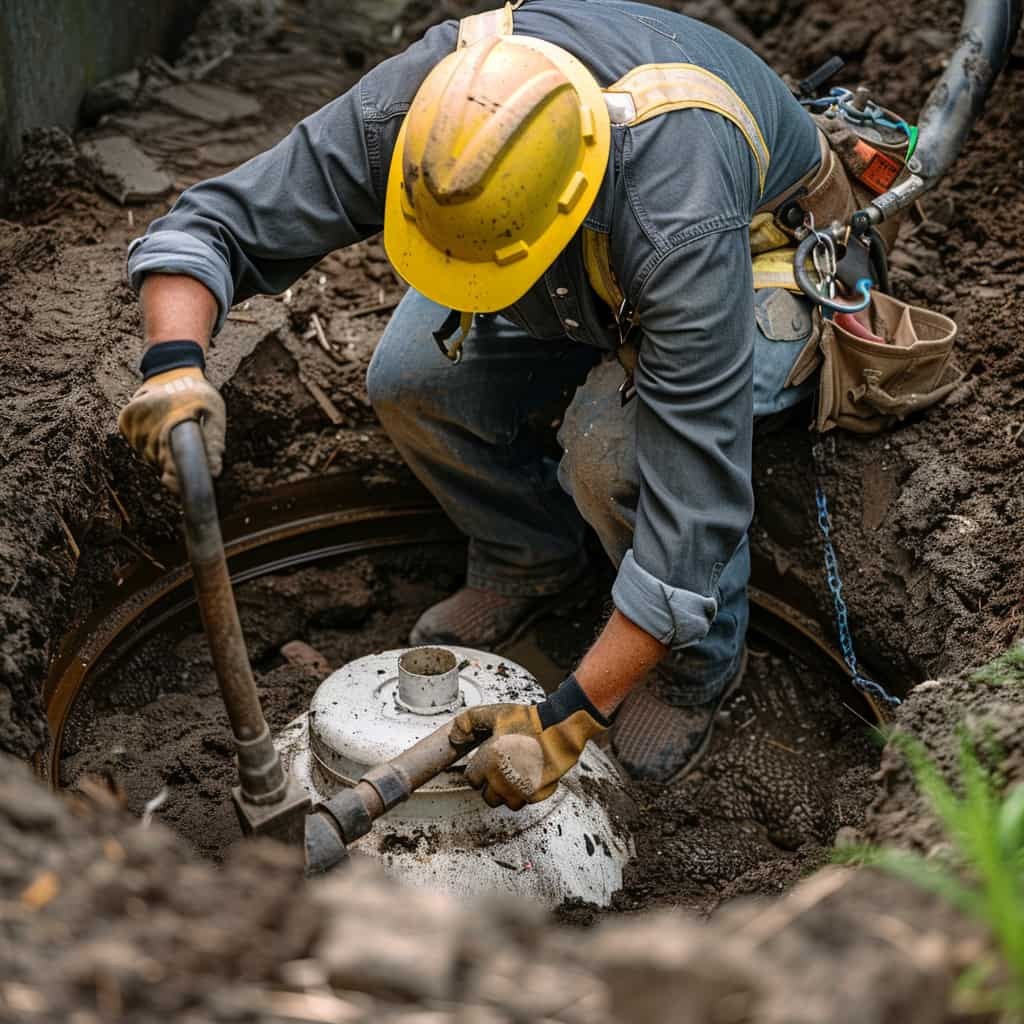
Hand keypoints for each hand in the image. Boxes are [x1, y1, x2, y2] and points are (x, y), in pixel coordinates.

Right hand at [119, 367, 224, 494]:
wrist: (171, 369)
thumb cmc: (197, 393)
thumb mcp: (214, 412)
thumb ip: (214, 441)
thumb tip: (215, 472)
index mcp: (170, 421)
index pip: (169, 461)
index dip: (174, 480)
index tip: (179, 489)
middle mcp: (148, 422)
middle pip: (157, 460)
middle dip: (170, 465)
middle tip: (181, 457)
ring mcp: (133, 421)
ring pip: (146, 454)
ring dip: (159, 454)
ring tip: (171, 436)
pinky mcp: (124, 420)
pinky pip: (137, 444)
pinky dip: (148, 444)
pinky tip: (159, 430)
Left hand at [448, 676, 608, 810]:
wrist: (559, 728)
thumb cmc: (529, 721)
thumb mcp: (493, 714)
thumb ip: (467, 722)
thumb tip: (454, 738)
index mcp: (489, 761)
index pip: (471, 779)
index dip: (477, 769)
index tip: (485, 762)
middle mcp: (502, 779)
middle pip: (486, 795)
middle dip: (490, 782)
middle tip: (500, 767)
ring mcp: (520, 789)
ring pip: (504, 802)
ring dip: (505, 791)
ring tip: (513, 773)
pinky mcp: (536, 794)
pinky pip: (523, 802)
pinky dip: (523, 793)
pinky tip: (527, 776)